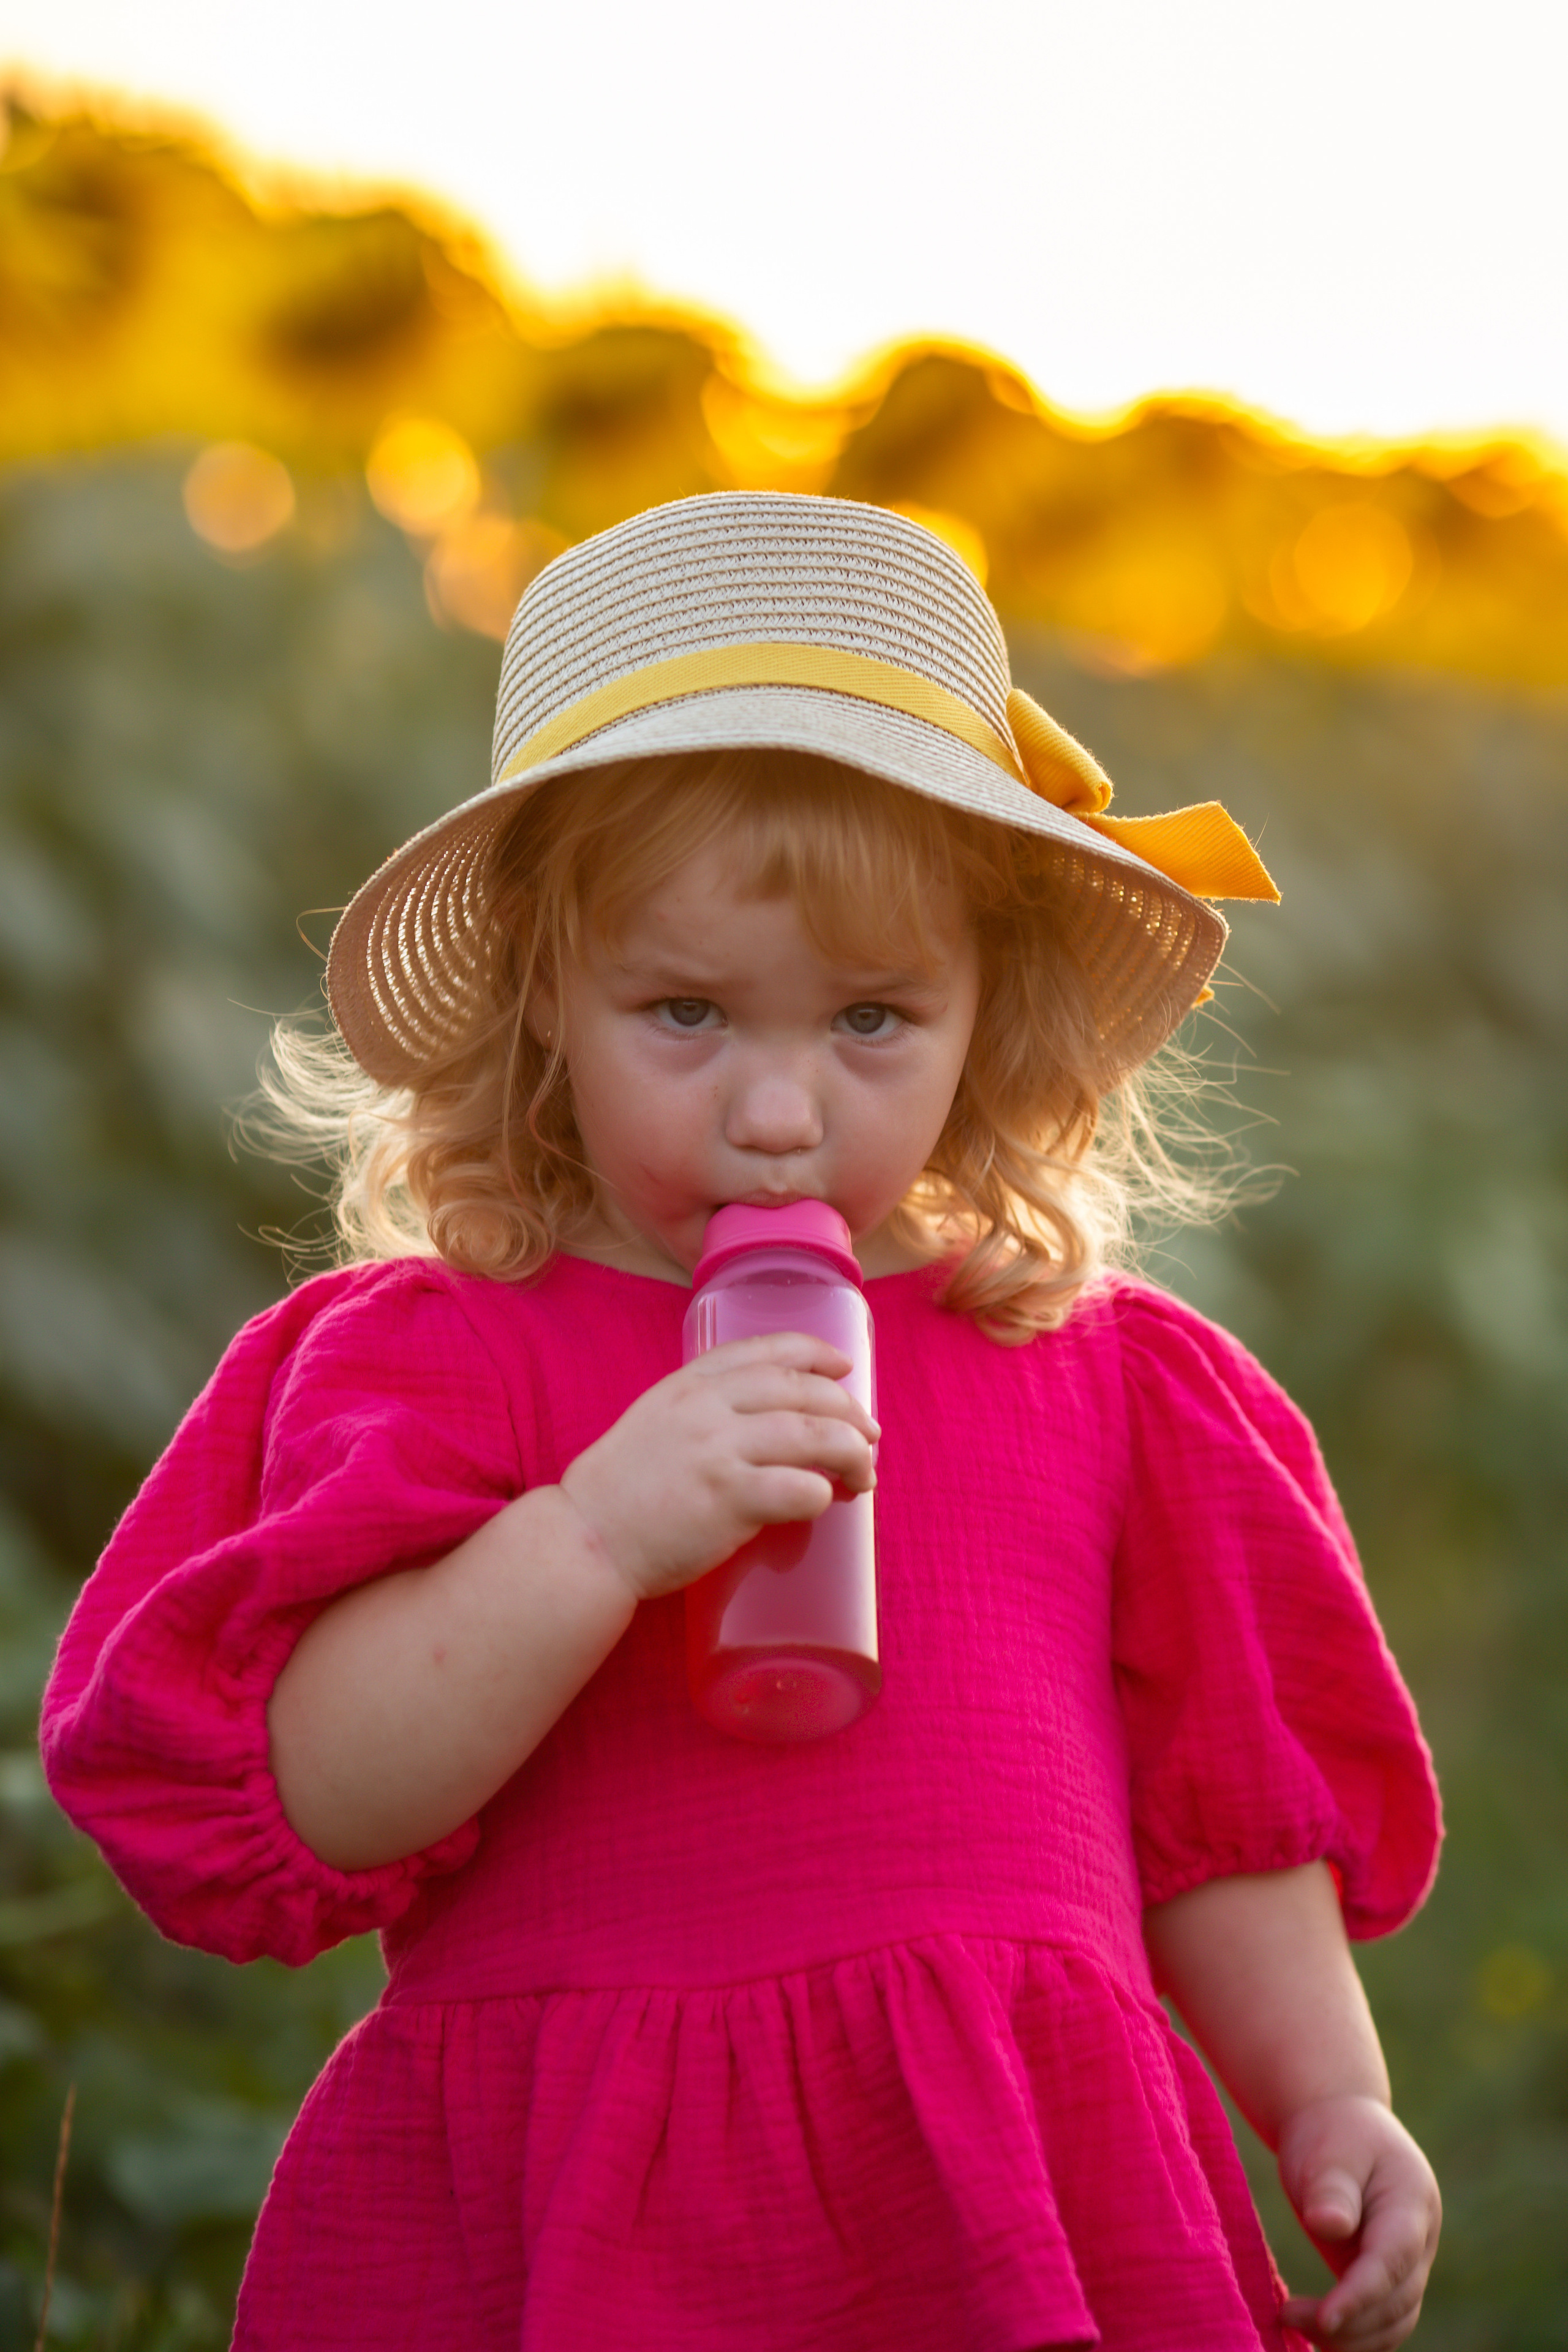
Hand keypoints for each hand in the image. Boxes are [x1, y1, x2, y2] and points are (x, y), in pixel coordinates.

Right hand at [559, 1332, 877, 1604]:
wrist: (587, 1540)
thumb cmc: (621, 1492)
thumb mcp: (655, 1422)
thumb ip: (702, 1409)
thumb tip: (764, 1418)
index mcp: (689, 1385)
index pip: (767, 1351)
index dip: (815, 1354)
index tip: (843, 1368)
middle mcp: (706, 1408)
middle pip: (802, 1392)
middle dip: (847, 1411)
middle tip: (868, 1435)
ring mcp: (718, 1451)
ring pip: (812, 1435)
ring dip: (851, 1452)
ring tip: (863, 1474)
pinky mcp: (728, 1499)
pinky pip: (799, 1488)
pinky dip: (822, 1493)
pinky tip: (825, 1501)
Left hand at [1278, 2095, 1440, 2348]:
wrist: (1340, 2123)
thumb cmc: (1332, 2134)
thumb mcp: (1329, 2149)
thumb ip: (1332, 2187)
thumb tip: (1329, 2227)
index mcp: (1412, 2201)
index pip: (1393, 2259)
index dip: (1361, 2295)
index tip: (1324, 2318)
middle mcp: (1420, 2238)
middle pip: (1398, 2301)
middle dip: (1348, 2321)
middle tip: (1287, 2314)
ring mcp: (1408, 2260)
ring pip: (1395, 2320)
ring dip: (1351, 2338)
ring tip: (1292, 2321)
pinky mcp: (1387, 2275)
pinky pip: (1382, 2320)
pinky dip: (1354, 2335)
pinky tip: (1312, 2331)